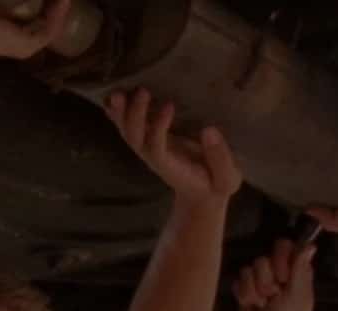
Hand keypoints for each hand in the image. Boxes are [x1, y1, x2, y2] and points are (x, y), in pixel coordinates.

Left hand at [106, 89, 241, 205]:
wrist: (202, 193)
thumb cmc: (215, 184)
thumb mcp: (226, 179)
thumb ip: (220, 159)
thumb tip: (210, 130)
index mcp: (172, 167)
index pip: (156, 148)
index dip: (158, 128)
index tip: (169, 106)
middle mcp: (155, 157)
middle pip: (135, 139)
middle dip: (134, 116)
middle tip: (143, 91)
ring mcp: (149, 149)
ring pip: (128, 133)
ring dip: (121, 113)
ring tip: (118, 92)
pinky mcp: (149, 142)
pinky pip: (129, 129)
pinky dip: (119, 114)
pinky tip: (111, 98)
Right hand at [233, 238, 316, 310]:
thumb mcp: (298, 295)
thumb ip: (301, 268)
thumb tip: (310, 246)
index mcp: (296, 271)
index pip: (286, 246)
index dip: (281, 259)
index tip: (282, 277)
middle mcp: (277, 272)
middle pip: (264, 258)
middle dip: (266, 280)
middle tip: (274, 294)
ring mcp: (259, 280)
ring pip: (249, 269)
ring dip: (256, 291)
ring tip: (263, 303)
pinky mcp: (244, 288)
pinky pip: (239, 281)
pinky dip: (245, 296)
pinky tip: (253, 305)